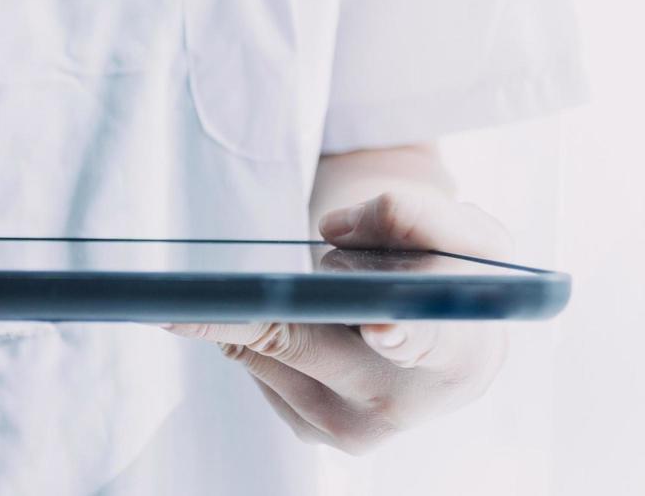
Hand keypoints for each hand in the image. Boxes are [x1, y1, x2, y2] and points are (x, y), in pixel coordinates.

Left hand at [163, 191, 514, 452]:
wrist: (445, 334)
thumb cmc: (455, 275)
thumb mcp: (463, 230)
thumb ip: (417, 213)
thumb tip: (332, 231)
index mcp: (456, 355)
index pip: (423, 339)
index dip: (398, 332)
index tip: (381, 329)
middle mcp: (399, 405)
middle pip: (298, 340)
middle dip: (264, 299)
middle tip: (181, 300)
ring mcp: (348, 428)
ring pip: (261, 341)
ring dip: (281, 304)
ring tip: (335, 301)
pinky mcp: (307, 430)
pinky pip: (252, 357)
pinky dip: (270, 327)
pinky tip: (317, 327)